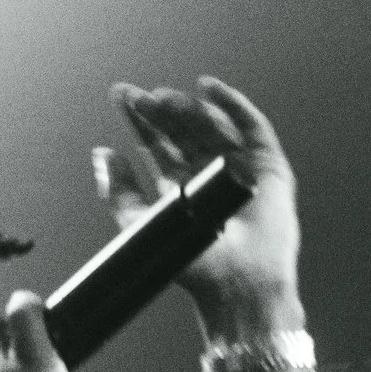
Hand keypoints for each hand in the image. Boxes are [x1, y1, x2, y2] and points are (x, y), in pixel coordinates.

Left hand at [95, 77, 299, 330]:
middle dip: (159, 111)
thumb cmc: (194, 266)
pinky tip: (208, 88)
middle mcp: (211, 176)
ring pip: (211, 127)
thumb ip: (121, 193)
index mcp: (182, 190)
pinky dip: (233, 105)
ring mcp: (240, 169)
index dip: (141, 122)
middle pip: (183, 132)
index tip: (121, 96)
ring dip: (187, 109)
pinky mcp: (268, 166)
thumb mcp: (141, 227)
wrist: (237, 284)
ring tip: (162, 100)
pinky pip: (252, 127)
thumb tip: (102, 154)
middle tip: (135, 95)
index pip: (160, 147)